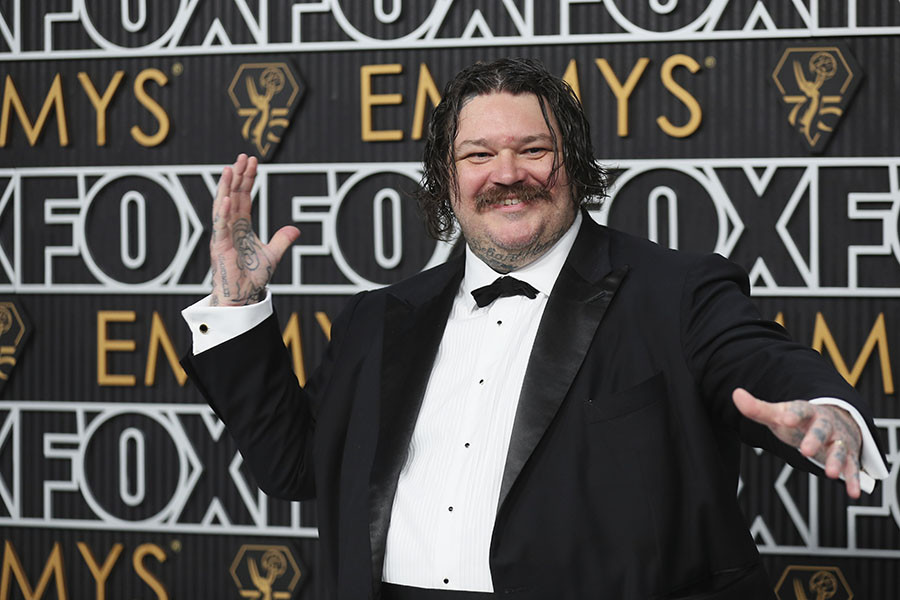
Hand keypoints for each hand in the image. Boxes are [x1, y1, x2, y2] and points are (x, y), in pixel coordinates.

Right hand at [210, 154, 299, 305]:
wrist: (243, 296)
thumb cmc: (252, 277)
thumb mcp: (273, 255)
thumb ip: (282, 240)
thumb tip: (295, 229)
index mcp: (242, 226)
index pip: (244, 197)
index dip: (248, 179)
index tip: (253, 162)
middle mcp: (230, 226)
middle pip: (233, 195)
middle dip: (238, 176)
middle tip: (243, 156)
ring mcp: (223, 235)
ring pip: (223, 205)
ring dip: (226, 187)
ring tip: (229, 168)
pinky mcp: (219, 246)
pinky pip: (221, 226)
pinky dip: (224, 212)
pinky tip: (227, 198)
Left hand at [732, 388, 862, 497]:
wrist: (834, 421)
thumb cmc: (800, 420)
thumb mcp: (779, 414)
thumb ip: (757, 409)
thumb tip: (735, 394)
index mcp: (807, 411)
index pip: (800, 410)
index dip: (793, 414)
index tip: (784, 418)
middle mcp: (825, 425)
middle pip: (822, 430)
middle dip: (814, 440)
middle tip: (805, 452)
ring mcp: (838, 440)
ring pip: (839, 450)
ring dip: (836, 461)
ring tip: (830, 474)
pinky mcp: (849, 456)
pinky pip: (852, 468)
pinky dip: (853, 480)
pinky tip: (852, 493)